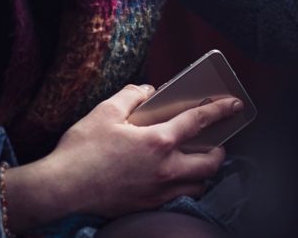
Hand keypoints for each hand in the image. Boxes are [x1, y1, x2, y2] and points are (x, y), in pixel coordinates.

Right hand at [5, 83, 239, 231]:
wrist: (64, 188)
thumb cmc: (82, 149)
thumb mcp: (105, 111)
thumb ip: (131, 96)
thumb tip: (147, 90)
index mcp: (157, 142)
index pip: (198, 122)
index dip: (219, 110)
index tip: (233, 104)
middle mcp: (165, 170)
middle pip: (210, 163)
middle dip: (219, 149)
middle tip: (216, 139)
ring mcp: (159, 191)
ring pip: (198, 185)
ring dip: (203, 171)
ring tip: (196, 158)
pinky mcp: (149, 206)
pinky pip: (179, 197)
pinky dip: (184, 185)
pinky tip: (172, 175)